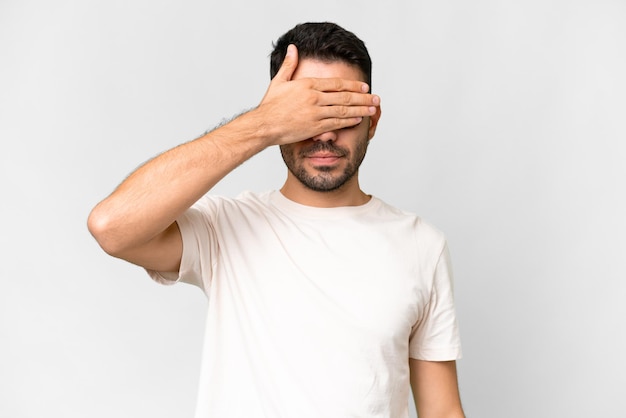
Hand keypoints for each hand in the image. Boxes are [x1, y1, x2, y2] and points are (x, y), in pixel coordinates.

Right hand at [253, 44, 379, 145]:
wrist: (264, 125)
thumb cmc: (270, 106)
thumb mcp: (279, 81)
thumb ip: (289, 65)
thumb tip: (293, 48)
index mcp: (308, 85)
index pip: (337, 83)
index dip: (353, 85)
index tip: (364, 86)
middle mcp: (315, 98)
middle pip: (344, 96)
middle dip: (362, 97)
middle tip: (376, 98)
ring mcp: (316, 113)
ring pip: (344, 110)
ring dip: (360, 109)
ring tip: (372, 109)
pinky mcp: (315, 127)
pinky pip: (336, 123)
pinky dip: (349, 121)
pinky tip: (358, 119)